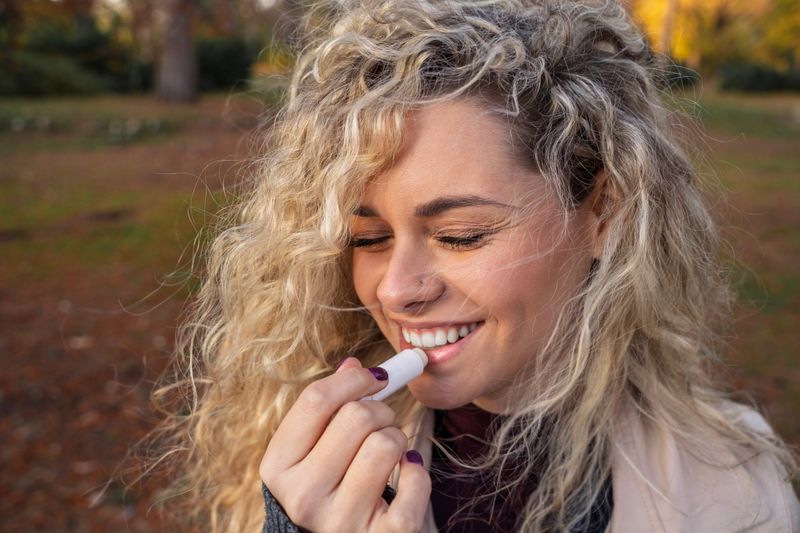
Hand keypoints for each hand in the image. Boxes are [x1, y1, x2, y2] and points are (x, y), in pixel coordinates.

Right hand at [260, 357, 430, 532]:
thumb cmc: (329, 486)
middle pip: (355, 416)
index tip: (375, 377)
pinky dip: (417, 471)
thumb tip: (354, 364)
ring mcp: (340, 521)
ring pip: (385, 444)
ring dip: (396, 438)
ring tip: (388, 452)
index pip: (316, 400)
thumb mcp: (315, 449)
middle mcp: (302, 497)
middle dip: (379, 410)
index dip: (353, 379)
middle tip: (380, 422)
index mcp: (278, 467)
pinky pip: (415, 482)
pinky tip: (406, 474)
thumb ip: (328, 406)